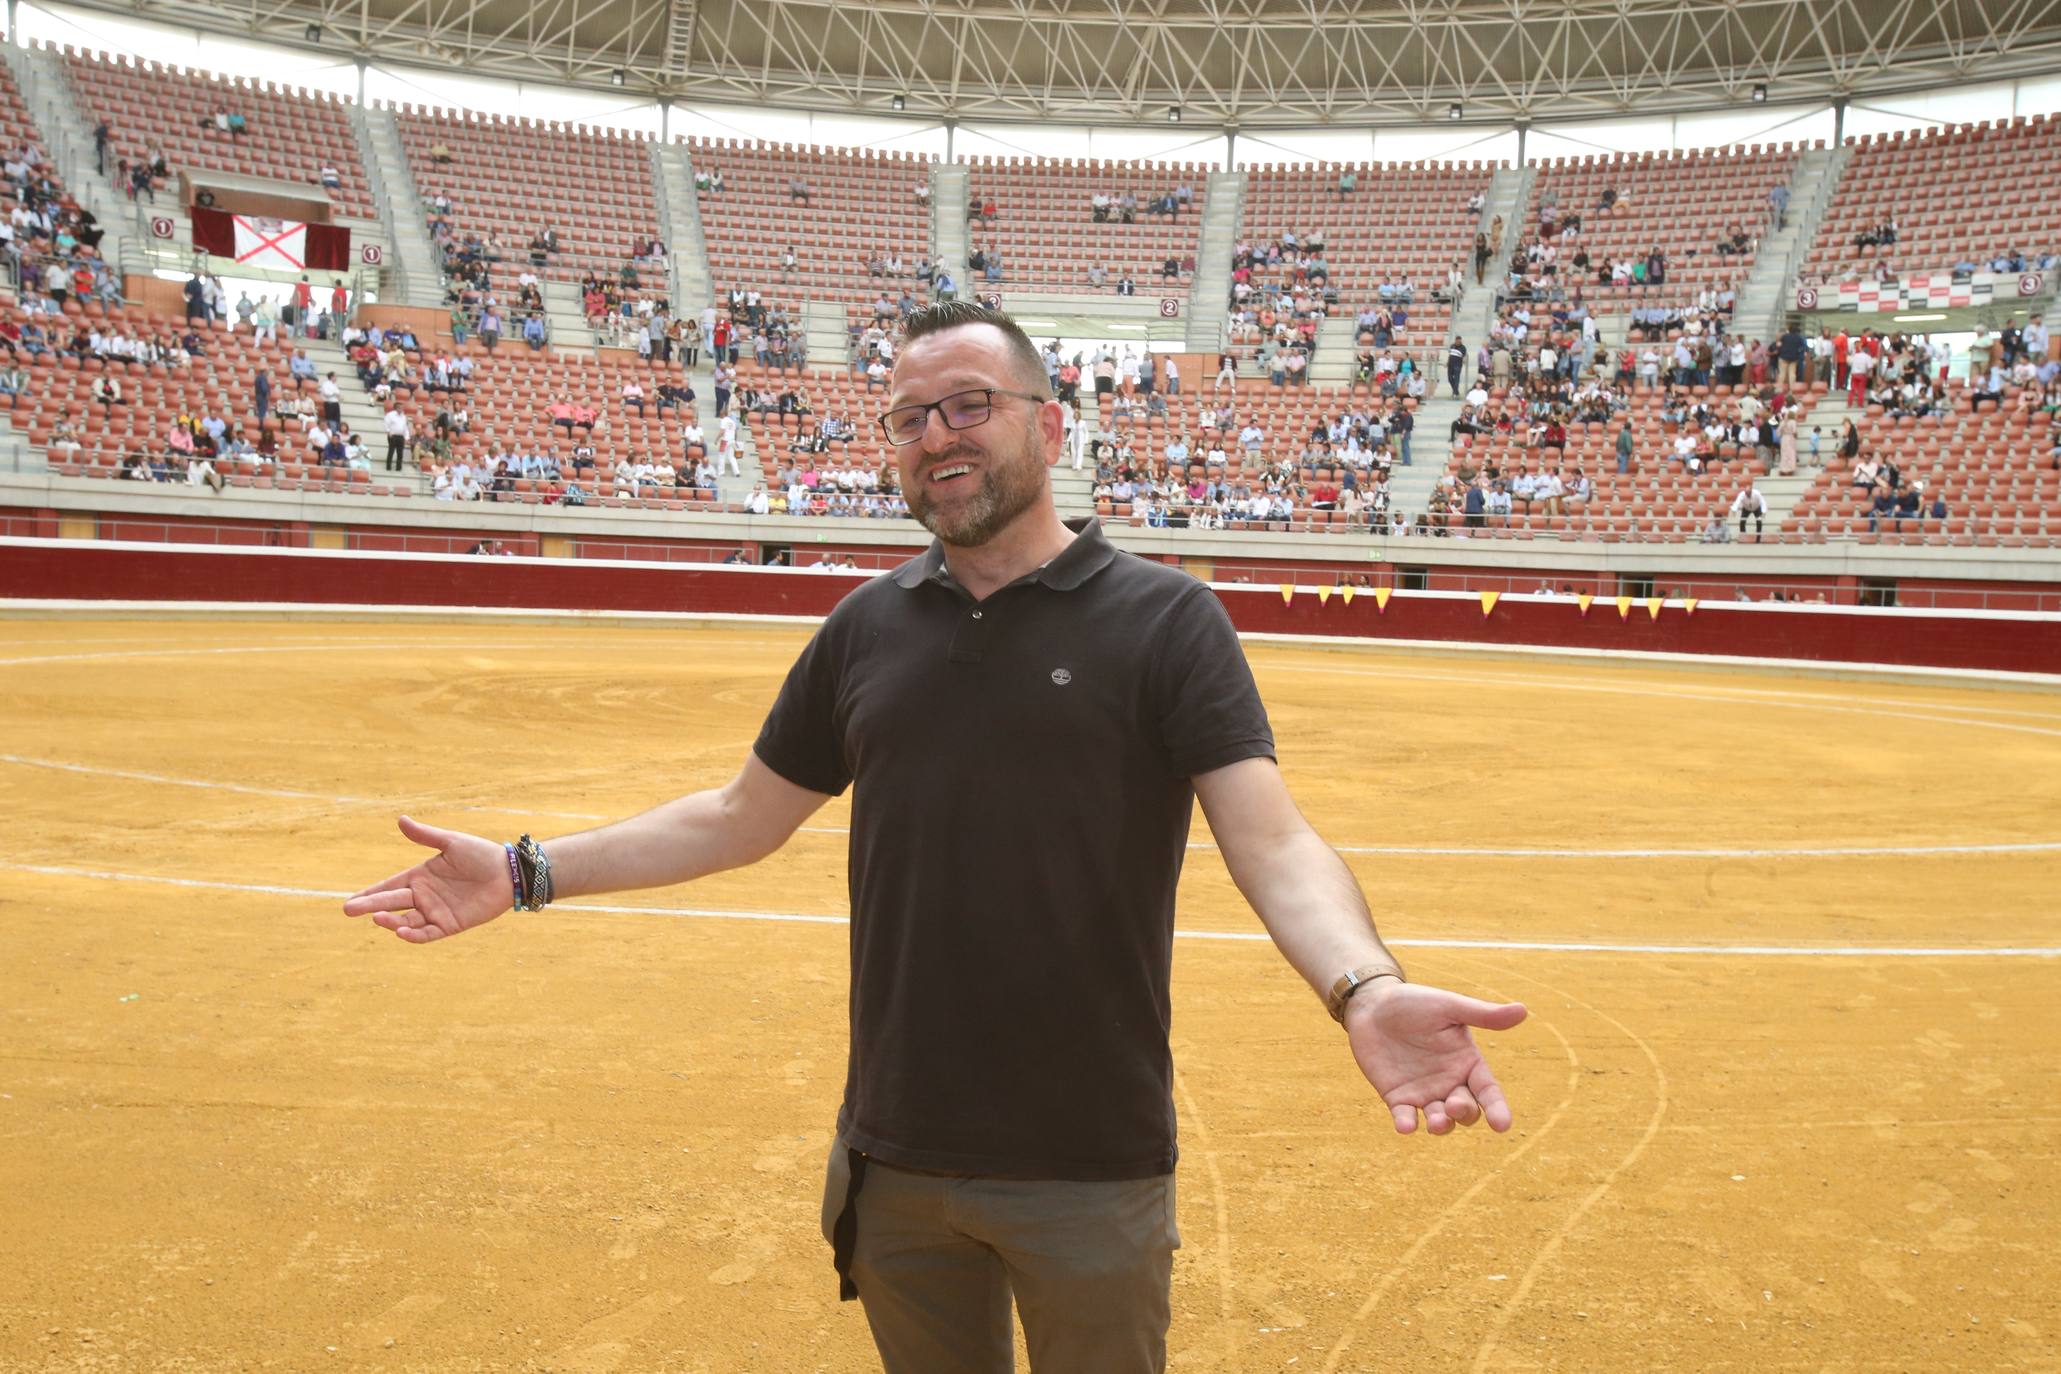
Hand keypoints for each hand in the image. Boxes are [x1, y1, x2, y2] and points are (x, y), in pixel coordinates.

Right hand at [342, 815, 512, 943]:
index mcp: (420, 876)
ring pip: (405, 921)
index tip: (350, 901)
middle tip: (348, 910)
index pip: (389, 886)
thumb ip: (425, 836)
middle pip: (391, 903)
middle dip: (369, 907)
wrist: (509, 872)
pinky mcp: (450, 925)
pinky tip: (401, 930)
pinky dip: (413, 934)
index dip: (370, 893)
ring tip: (377, 918)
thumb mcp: (451, 842)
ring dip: (390, 921)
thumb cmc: (482, 854)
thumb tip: (400, 819)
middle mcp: (424, 896)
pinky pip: (427, 933)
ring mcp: (436, 912)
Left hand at [1344, 982, 1526, 1135]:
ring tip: (1436, 1122)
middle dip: (1464, 1113)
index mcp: (1467, 1062)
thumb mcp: (1449, 1007)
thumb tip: (1523, 1010)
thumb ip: (1482, 1015)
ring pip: (1440, 1120)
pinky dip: (1406, 1124)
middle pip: (1466, 1111)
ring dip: (1441, 1125)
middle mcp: (1450, 1083)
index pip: (1488, 1091)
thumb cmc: (1415, 1002)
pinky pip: (1405, 1117)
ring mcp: (1424, 1093)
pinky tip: (1406, 1125)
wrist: (1372, 1005)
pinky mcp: (1397, 1098)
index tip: (1502, 1125)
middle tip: (1455, 1105)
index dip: (1497, 1108)